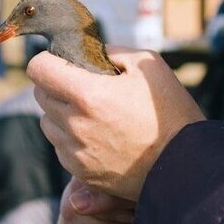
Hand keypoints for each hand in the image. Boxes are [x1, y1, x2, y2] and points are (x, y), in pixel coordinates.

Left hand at [28, 46, 204, 200]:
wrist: (186, 166)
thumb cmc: (170, 111)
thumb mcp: (148, 64)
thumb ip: (112, 52)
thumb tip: (88, 51)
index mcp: (88, 94)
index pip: (38, 68)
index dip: (48, 60)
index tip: (64, 62)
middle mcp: (74, 124)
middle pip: (40, 94)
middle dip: (57, 85)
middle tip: (85, 86)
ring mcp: (75, 152)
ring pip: (47, 122)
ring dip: (61, 113)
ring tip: (94, 113)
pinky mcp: (80, 172)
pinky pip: (60, 148)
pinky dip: (71, 138)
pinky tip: (100, 136)